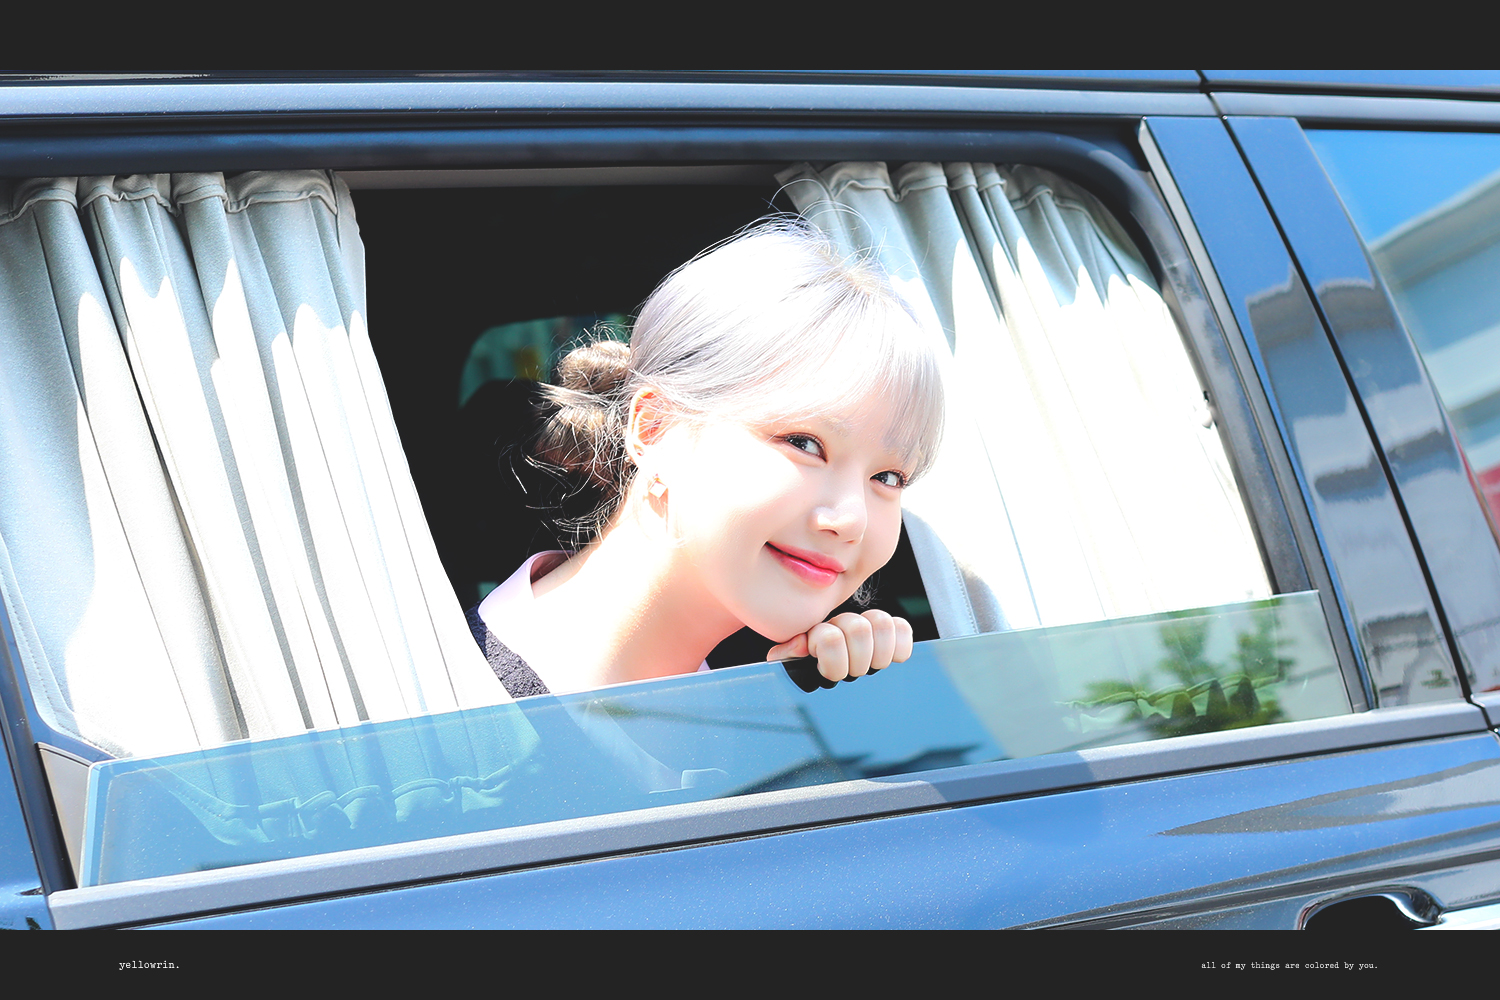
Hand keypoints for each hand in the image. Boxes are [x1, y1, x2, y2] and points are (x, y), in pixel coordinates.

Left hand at [766, 609, 913, 681]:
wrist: (829, 669)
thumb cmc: (812, 668)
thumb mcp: (794, 663)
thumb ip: (788, 654)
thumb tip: (791, 648)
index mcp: (820, 631)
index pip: (830, 638)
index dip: (833, 663)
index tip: (828, 672)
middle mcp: (844, 623)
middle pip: (858, 629)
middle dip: (857, 659)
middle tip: (852, 671)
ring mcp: (868, 626)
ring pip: (881, 624)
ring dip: (878, 652)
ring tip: (871, 664)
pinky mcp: (891, 633)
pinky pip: (902, 628)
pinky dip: (900, 645)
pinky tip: (890, 658)